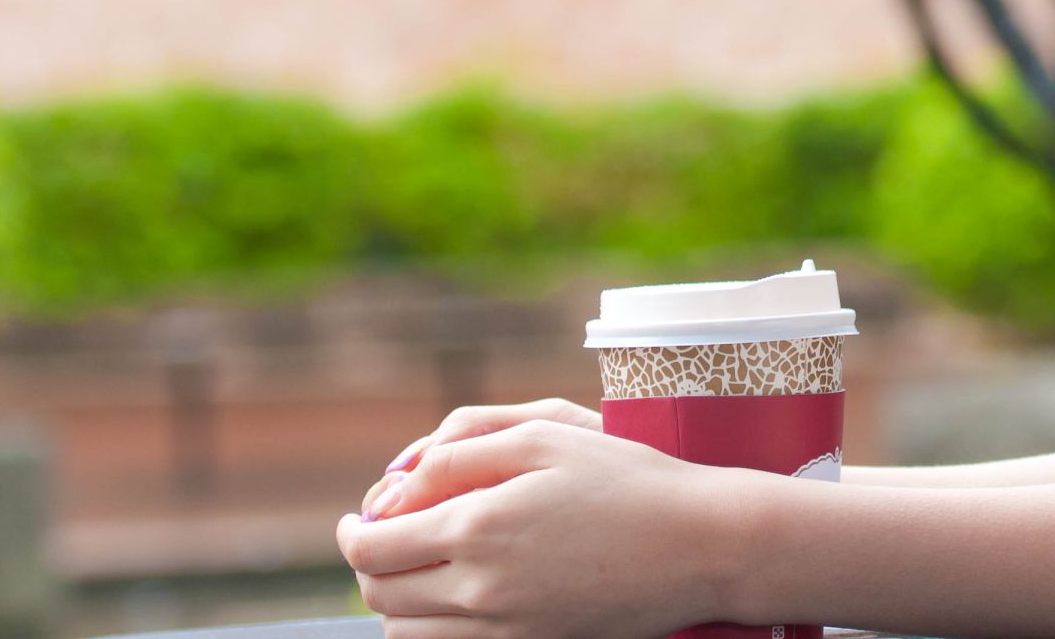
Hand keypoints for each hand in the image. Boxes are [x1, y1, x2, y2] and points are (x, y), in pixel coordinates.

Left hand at [336, 419, 758, 638]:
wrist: (700, 545)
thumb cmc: (626, 477)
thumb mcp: (543, 435)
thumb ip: (459, 454)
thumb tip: (394, 488)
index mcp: (477, 530)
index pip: (373, 551)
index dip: (354, 534)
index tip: (358, 520)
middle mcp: (483, 592)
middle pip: (382, 599)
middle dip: (370, 567)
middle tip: (382, 540)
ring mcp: (508, 630)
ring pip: (409, 637)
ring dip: (397, 605)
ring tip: (419, 569)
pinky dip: (433, 632)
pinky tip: (454, 599)